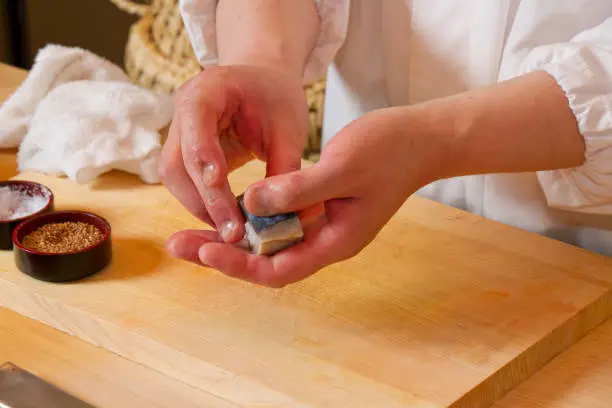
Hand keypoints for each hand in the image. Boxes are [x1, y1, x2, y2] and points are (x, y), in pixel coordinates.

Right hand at [158, 65, 308, 242]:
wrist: (264, 83)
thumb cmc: (277, 99)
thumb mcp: (289, 130)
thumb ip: (284, 170)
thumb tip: (279, 219)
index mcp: (207, 91)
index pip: (197, 131)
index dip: (208, 166)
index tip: (227, 200)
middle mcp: (182, 109)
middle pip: (177, 162)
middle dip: (204, 200)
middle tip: (232, 232)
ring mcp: (177, 130)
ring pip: (173, 178)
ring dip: (199, 207)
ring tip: (230, 232)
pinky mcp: (181, 150)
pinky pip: (183, 182)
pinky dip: (202, 203)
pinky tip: (225, 220)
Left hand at [167, 106, 444, 286]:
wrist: (420, 138)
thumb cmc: (389, 151)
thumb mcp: (341, 167)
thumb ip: (296, 190)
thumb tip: (248, 204)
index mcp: (334, 241)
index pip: (278, 268)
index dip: (239, 264)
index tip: (205, 250)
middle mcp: (324, 240)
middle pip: (265, 260)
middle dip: (221, 253)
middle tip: (176, 243)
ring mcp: (321, 225)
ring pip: (268, 241)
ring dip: (230, 236)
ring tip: (187, 232)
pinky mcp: (318, 207)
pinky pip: (278, 220)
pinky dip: (250, 217)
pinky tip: (226, 208)